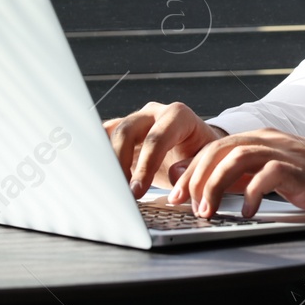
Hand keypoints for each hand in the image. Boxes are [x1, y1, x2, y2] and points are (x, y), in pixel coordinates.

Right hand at [103, 101, 226, 197]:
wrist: (198, 147)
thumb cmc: (204, 153)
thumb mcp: (207, 160)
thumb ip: (192, 167)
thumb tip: (174, 175)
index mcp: (178, 116)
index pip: (156, 139)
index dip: (144, 167)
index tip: (137, 191)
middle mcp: (154, 113)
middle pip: (126, 131)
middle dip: (119, 163)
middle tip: (120, 191)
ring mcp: (137, 120)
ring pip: (110, 133)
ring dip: (105, 159)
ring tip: (108, 185)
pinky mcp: (123, 131)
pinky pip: (104, 137)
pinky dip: (98, 154)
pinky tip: (97, 174)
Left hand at [168, 128, 304, 219]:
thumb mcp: (264, 173)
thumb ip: (233, 174)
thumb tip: (192, 179)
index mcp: (256, 138)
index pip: (212, 147)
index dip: (189, 170)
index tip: (174, 195)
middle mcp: (267, 140)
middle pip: (219, 149)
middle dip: (196, 178)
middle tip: (184, 205)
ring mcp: (284, 152)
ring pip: (238, 157)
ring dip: (216, 185)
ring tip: (207, 211)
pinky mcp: (300, 169)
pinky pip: (269, 175)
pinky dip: (252, 194)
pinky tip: (246, 213)